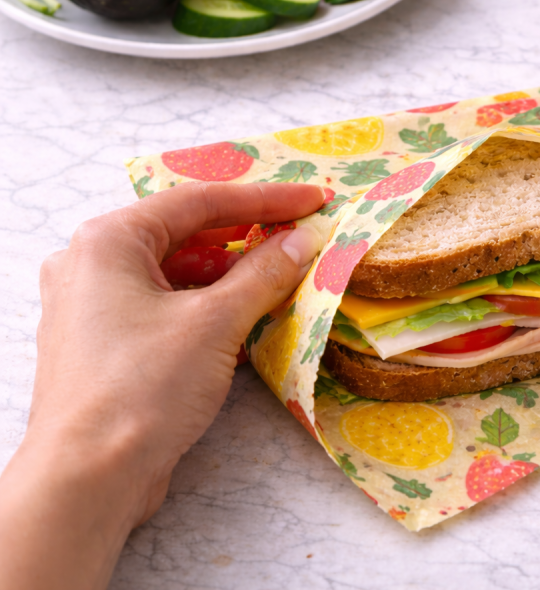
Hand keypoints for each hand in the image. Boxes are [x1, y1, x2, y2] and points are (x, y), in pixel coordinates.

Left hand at [0, 182, 324, 589]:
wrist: (88, 479)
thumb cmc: (143, 388)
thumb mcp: (215, 322)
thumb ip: (264, 273)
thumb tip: (302, 239)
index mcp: (109, 241)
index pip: (199, 202)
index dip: (265, 198)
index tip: (314, 198)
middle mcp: (92, 264)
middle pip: (187, 234)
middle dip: (248, 236)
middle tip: (301, 235)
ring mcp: (95, 307)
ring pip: (178, 273)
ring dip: (232, 275)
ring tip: (285, 277)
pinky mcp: (108, 345)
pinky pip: (167, 307)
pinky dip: (209, 306)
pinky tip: (249, 316)